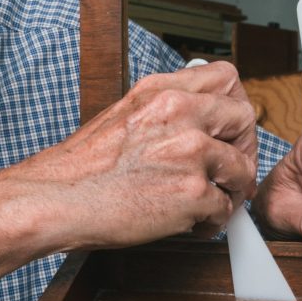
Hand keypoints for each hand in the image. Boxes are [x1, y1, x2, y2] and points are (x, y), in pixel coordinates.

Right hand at [24, 61, 258, 249]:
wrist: (56, 199)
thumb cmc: (81, 167)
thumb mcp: (124, 114)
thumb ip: (163, 110)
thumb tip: (197, 117)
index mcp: (161, 91)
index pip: (227, 78)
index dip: (234, 106)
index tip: (229, 128)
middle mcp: (179, 114)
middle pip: (245, 119)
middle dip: (244, 149)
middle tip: (229, 171)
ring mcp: (189, 153)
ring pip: (242, 169)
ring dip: (230, 191)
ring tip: (207, 203)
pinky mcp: (191, 193)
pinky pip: (225, 209)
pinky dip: (212, 222)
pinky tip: (190, 222)